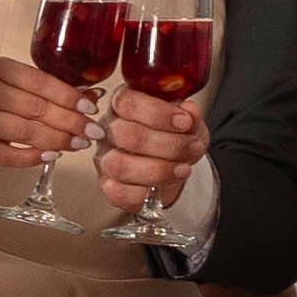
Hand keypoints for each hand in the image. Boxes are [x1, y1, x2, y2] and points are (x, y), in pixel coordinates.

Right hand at [0, 56, 99, 176]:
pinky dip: (35, 157)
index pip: (40, 81)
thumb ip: (53, 88)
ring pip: (26, 132)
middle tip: (93, 131)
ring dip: (58, 140)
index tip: (91, 108)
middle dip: (70, 121)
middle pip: (36, 108)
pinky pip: (11, 155)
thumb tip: (95, 95)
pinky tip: (53, 155)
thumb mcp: (20, 83)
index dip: (68, 96)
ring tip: (79, 143)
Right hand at [91, 81, 205, 217]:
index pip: (129, 103)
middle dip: (167, 145)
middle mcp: (107, 129)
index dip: (159, 114)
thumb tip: (190, 111)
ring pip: (120, 165)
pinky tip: (161, 187)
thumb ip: (190, 116)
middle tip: (192, 147)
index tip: (185, 122)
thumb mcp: (188, 122)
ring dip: (159, 170)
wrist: (172, 164)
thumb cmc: (173, 136)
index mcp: (122, 104)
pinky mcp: (107, 185)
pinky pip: (118, 192)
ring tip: (183, 169)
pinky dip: (143, 193)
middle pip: (126, 135)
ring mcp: (104, 158)